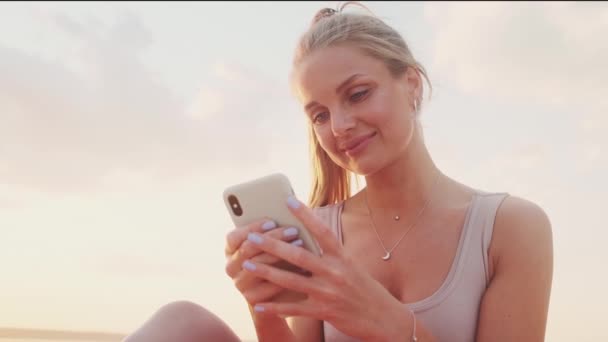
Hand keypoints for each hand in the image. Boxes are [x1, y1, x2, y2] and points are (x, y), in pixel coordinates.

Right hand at [225, 218, 303, 305]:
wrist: (278, 293)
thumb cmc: (276, 258)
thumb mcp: (269, 243)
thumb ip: (270, 231)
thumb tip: (287, 214)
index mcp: (230, 249)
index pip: (234, 237)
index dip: (252, 228)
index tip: (273, 221)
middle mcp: (231, 267)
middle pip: (248, 249)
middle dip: (272, 238)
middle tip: (293, 230)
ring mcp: (239, 284)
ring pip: (259, 266)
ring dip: (281, 254)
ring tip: (301, 244)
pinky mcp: (252, 299)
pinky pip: (269, 285)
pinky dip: (287, 274)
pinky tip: (303, 266)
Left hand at [238, 196, 409, 340]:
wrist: (385, 319)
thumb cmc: (366, 290)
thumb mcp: (352, 268)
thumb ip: (330, 257)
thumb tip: (304, 243)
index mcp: (342, 258)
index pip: (321, 231)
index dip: (305, 214)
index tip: (288, 200)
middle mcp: (335, 272)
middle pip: (298, 255)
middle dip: (272, 245)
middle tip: (252, 236)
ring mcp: (328, 293)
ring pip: (291, 280)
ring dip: (266, 272)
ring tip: (247, 265)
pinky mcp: (324, 311)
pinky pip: (293, 309)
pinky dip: (274, 307)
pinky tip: (257, 305)